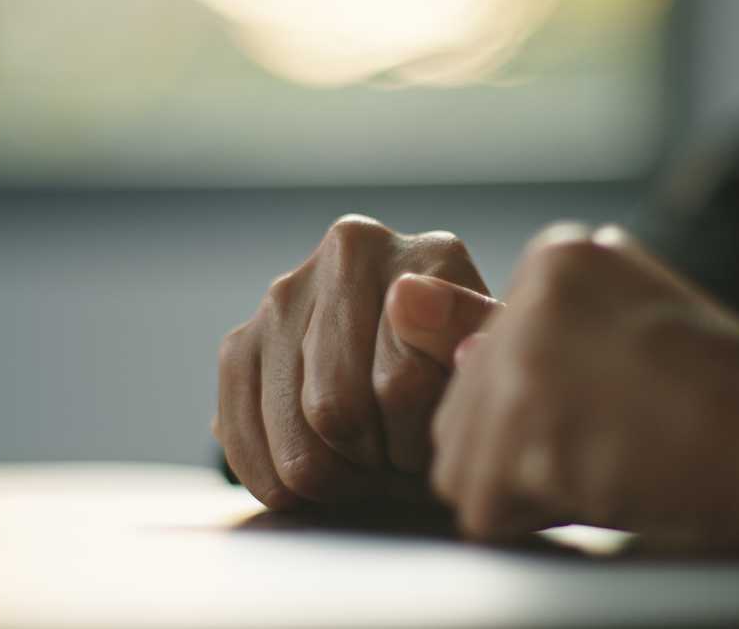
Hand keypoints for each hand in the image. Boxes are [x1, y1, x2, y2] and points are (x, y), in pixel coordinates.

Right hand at [214, 214, 498, 507]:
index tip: (434, 446)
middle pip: (336, 411)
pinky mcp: (241, 341)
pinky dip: (281, 485)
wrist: (435, 375)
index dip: (420, 444)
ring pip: (294, 442)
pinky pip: (242, 441)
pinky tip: (323, 476)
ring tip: (373, 466)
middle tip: (404, 464)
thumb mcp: (497, 367)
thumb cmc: (470, 382)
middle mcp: (348, 253)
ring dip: (337, 481)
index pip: (399, 384)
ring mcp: (287, 294)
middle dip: (377, 464)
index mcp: (426, 253)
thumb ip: (474, 328)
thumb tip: (406, 297)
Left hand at [426, 223, 738, 550]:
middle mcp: (531, 295)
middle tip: (613, 443)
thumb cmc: (722, 392)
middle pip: (460, 412)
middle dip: (523, 452)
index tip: (615, 405)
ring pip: (459, 462)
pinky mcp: (530, 428)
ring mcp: (526, 359)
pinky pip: (479, 507)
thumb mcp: (620, 329)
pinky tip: (603, 487)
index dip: (541, 411)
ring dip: (526, 488)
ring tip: (608, 464)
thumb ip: (514, 323)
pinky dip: (532, 519)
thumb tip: (404, 304)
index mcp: (558, 258)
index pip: (483, 362)